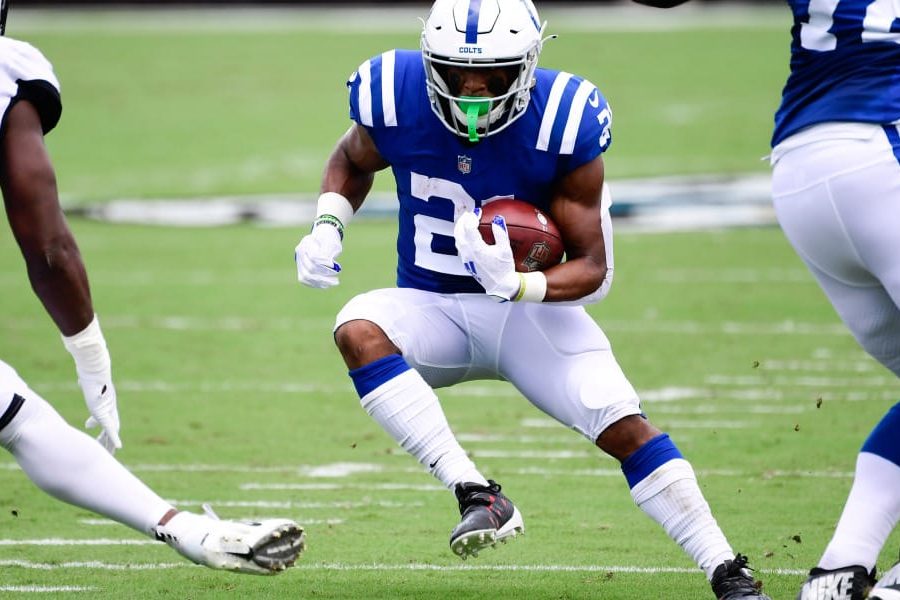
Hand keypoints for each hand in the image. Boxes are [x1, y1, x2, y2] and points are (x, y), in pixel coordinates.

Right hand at [62, 316, 121, 453]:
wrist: (95, 364)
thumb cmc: (91, 367)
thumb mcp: (88, 378)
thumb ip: (86, 381)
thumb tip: (82, 378)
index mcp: (104, 399)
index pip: (103, 414)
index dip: (98, 423)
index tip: (89, 426)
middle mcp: (108, 404)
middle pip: (112, 424)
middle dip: (109, 437)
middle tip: (110, 448)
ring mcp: (108, 408)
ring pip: (112, 429)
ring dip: (112, 441)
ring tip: (114, 452)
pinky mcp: (106, 409)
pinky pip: (110, 427)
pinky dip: (114, 437)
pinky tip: (118, 447)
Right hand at [295, 223, 342, 287]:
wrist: (322, 237)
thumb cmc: (329, 239)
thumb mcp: (332, 242)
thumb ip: (329, 251)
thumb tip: (329, 264)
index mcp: (307, 242)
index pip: (315, 258)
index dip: (325, 264)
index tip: (334, 265)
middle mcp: (300, 252)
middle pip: (310, 268)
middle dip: (325, 275)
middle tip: (337, 279)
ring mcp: (299, 260)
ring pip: (306, 276)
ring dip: (321, 282)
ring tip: (334, 282)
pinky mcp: (300, 268)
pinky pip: (304, 279)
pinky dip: (315, 284)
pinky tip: (326, 285)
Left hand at [454, 210, 520, 301]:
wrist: (499, 285)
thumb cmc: (503, 268)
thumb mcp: (505, 250)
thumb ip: (501, 233)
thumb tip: (497, 219)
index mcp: (477, 249)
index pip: (469, 228)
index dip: (472, 217)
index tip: (478, 211)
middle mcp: (468, 253)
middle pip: (459, 232)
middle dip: (463, 220)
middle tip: (469, 213)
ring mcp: (465, 258)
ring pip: (457, 239)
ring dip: (460, 228)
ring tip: (466, 221)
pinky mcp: (466, 262)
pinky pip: (459, 246)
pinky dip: (461, 236)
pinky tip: (467, 234)